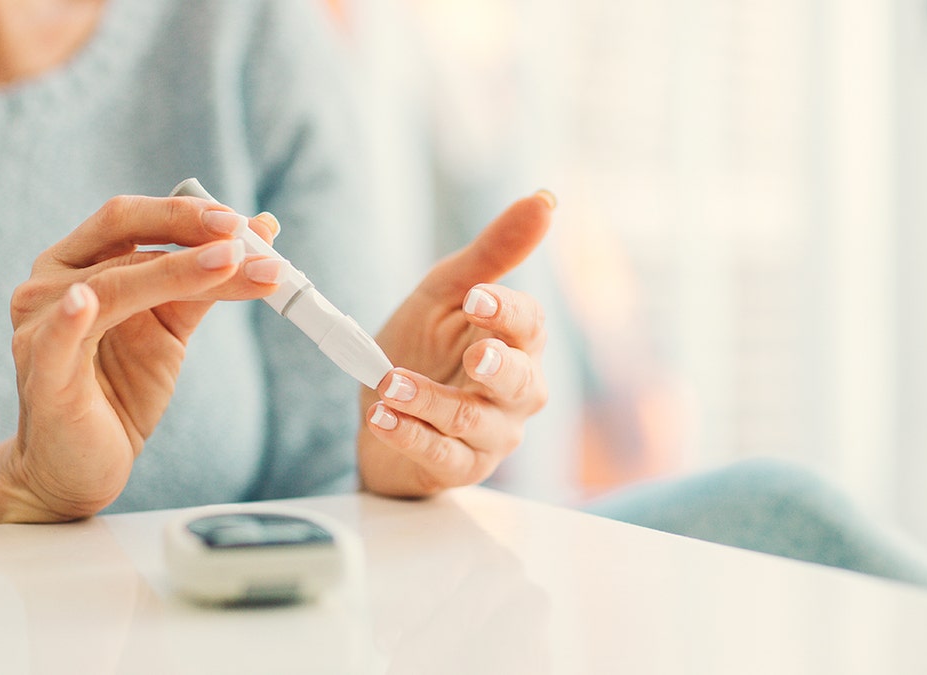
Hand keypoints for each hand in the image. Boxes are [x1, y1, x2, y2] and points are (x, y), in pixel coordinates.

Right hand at [1, 196, 280, 520]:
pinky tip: (85, 302)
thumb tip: (263, 233)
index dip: (185, 212)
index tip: (242, 223)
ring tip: (230, 264)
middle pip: (121, 235)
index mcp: (77, 263)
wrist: (78, 468)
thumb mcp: (169, 329)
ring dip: (177, 272)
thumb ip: (206, 283)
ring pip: (113, 285)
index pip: (130, 218)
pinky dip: (71, 318)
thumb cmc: (118, 391)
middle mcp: (50, 284)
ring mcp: (39, 326)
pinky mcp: (42, 374)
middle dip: (185, 229)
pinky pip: (57, 339)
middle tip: (240, 236)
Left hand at [359, 192, 554, 496]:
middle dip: (499, 368)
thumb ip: (493, 253)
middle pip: (523, 383)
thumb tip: (544, 199)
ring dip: (432, 401)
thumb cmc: (425, 347)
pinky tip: (381, 417)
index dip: (507, 312)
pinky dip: (408, 435)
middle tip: (474, 355)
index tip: (476, 297)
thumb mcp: (448, 292)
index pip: (530, 327)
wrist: (383, 410)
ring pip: (474, 422)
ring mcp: (490, 435)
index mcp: (518, 344)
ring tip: (391, 382)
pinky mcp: (457, 466)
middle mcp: (516, 393)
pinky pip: (439, 454)